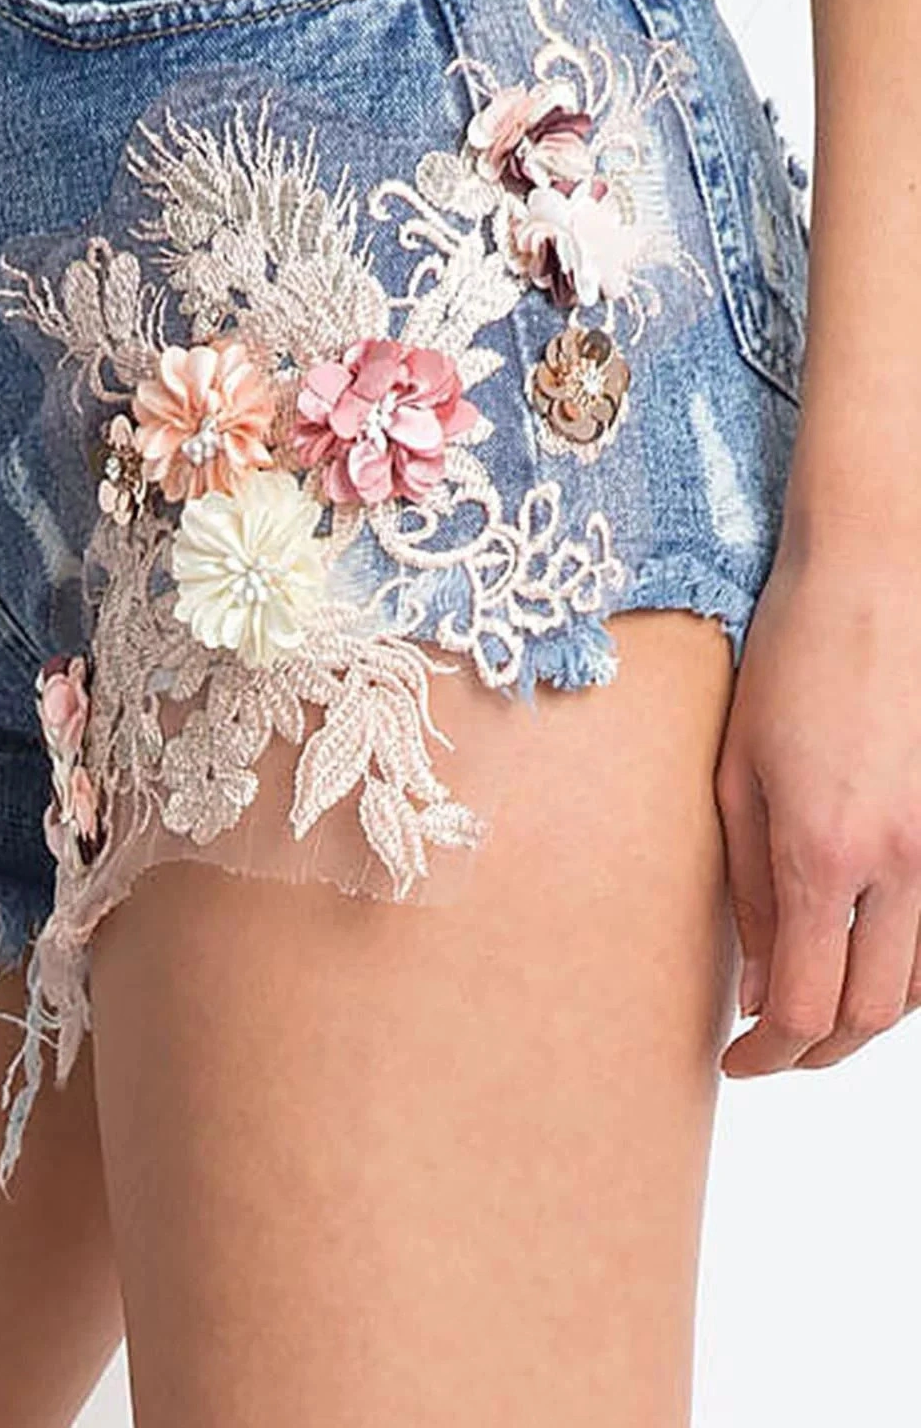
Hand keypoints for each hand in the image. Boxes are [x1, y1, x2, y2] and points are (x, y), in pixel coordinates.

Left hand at [716, 538, 920, 1074]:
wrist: (878, 579)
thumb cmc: (792, 661)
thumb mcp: (737, 773)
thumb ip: (749, 887)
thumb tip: (756, 984)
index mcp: (826, 850)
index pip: (806, 1005)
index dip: (768, 1054)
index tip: (735, 1060)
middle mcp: (903, 863)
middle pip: (871, 1013)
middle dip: (817, 1050)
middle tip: (769, 1047)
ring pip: (918, 983)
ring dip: (864, 1012)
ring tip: (810, 1003)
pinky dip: (905, 966)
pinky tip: (863, 952)